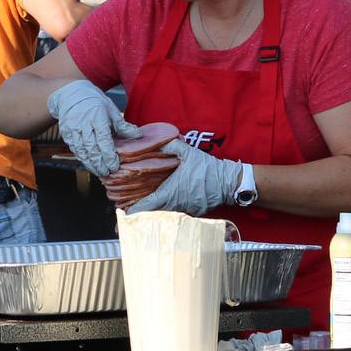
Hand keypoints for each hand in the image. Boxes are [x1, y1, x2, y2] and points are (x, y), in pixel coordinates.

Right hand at [47, 80, 141, 176]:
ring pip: (82, 151)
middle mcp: (84, 125)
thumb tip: (138, 135)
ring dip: (91, 164)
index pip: (104, 140)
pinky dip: (82, 158)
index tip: (115, 165)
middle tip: (108, 172)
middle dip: (100, 163)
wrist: (71, 95)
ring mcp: (73, 130)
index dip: (109, 155)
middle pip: (92, 149)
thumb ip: (122, 125)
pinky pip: (74, 149)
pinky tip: (89, 164)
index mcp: (97, 117)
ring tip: (100, 171)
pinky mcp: (66, 134)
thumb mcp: (111, 110)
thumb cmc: (95, 102)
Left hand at [128, 138, 243, 215]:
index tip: (122, 207)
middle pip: (151, 211)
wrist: (228, 182)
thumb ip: (172, 145)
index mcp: (169, 192)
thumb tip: (159, 139)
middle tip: (130, 200)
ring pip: (163, 211)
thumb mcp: (189, 153)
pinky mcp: (191, 211)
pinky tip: (168, 198)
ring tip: (145, 199)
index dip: (131, 208)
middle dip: (140, 206)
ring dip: (154, 206)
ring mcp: (183, 210)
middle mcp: (174, 205)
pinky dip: (169, 206)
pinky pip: (175, 210)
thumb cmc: (208, 169)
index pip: (144, 206)